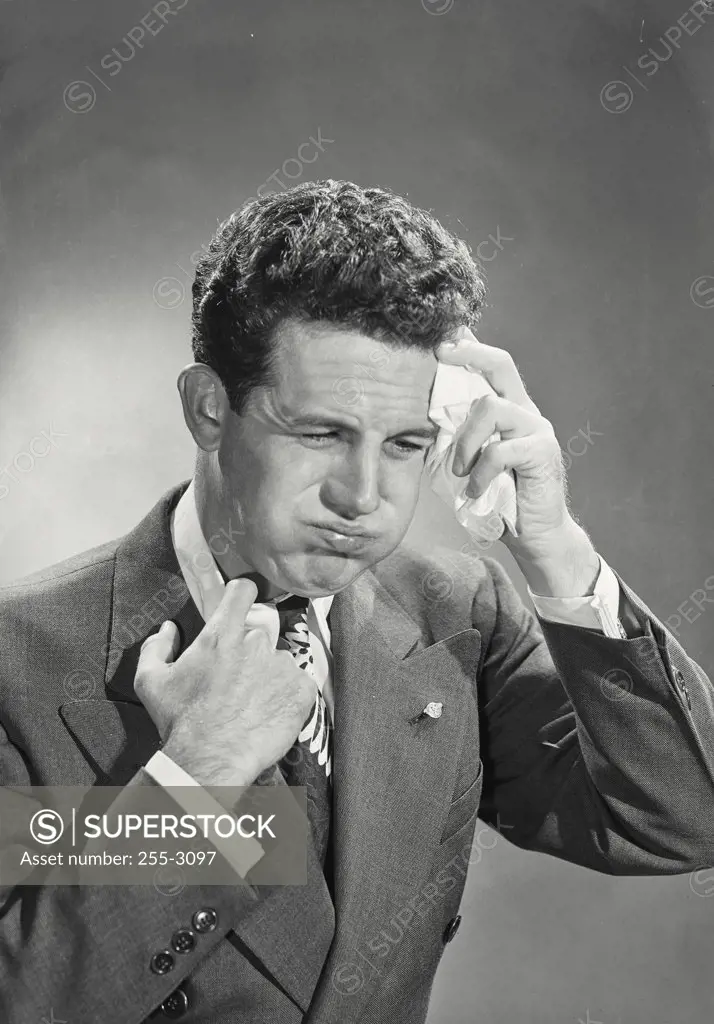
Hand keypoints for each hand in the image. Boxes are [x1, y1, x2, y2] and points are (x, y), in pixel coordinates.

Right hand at [134, 578, 316, 786]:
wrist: (211, 760)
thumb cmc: (180, 722)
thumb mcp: (151, 681)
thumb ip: (156, 646)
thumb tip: (169, 629)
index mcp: (222, 634)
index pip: (243, 591)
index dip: (241, 595)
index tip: (240, 604)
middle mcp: (257, 643)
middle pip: (259, 633)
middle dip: (249, 650)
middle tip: (237, 679)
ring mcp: (283, 665)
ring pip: (279, 660)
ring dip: (269, 674)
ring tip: (251, 703)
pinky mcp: (302, 689)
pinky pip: (298, 682)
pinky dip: (287, 694)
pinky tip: (269, 712)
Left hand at [436, 328, 599, 595]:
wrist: (535, 536)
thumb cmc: (498, 499)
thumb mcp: (468, 463)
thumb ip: (453, 438)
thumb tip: (417, 418)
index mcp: (508, 410)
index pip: (490, 366)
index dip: (468, 345)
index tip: (440, 333)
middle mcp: (525, 412)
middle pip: (500, 364)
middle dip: (468, 354)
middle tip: (439, 355)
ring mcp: (537, 430)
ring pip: (492, 407)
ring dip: (465, 440)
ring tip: (458, 469)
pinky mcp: (542, 453)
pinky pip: (501, 450)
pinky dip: (480, 473)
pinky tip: (475, 490)